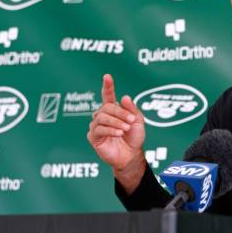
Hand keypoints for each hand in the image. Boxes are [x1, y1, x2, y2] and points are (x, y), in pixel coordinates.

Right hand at [87, 74, 145, 192]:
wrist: (132, 155)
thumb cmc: (134, 137)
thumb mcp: (138, 121)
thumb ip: (132, 109)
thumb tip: (124, 97)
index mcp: (113, 110)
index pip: (108, 96)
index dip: (108, 86)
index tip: (107, 76)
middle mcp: (103, 116)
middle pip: (107, 107)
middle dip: (120, 112)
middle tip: (130, 120)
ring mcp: (97, 126)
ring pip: (102, 117)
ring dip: (116, 122)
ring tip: (125, 129)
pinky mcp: (94, 137)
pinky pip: (98, 129)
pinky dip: (110, 130)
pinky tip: (119, 133)